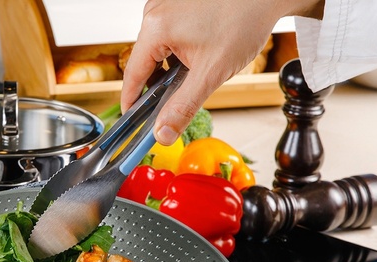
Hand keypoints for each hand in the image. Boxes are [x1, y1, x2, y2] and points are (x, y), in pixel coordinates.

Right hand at [121, 0, 324, 144]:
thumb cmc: (244, 21)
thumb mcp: (211, 73)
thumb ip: (183, 107)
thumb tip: (163, 133)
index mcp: (156, 28)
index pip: (132, 74)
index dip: (131, 101)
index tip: (133, 121)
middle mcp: (155, 13)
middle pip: (144, 63)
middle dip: (157, 86)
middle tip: (172, 104)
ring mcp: (165, 6)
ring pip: (157, 51)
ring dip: (169, 70)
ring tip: (194, 74)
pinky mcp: (176, 5)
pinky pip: (167, 38)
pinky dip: (176, 54)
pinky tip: (196, 59)